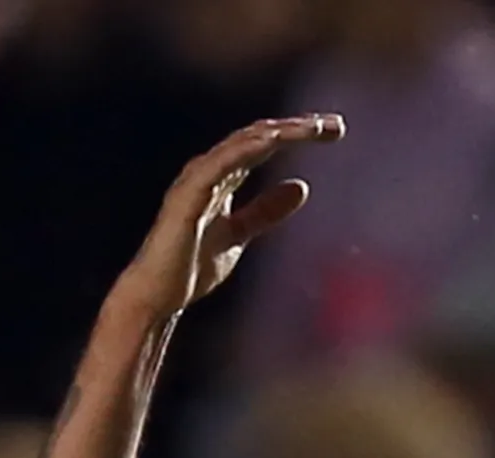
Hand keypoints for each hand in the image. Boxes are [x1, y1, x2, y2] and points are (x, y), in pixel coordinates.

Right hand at [117, 116, 342, 321]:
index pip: (265, 144)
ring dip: (278, 133)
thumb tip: (301, 187)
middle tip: (335, 125)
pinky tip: (271, 140)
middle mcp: (210, 169)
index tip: (334, 131)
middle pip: (258, 136)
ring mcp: (197, 179)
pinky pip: (219, 165)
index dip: (298, 134)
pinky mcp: (188, 196)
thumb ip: (265, 211)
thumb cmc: (191, 266)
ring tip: (310, 128)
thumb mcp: (240, 235)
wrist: (159, 295)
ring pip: (243, 144)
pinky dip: (244, 150)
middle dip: (297, 128)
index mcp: (223, 176)